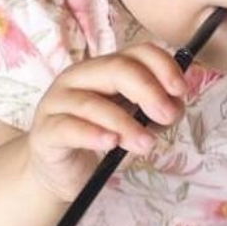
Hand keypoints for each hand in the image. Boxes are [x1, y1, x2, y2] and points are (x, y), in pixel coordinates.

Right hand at [25, 43, 187, 201]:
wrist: (62, 173)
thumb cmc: (102, 142)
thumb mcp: (137, 124)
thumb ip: (156, 113)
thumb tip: (176, 106)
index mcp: (104, 69)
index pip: (136, 52)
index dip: (162, 66)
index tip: (181, 90)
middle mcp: (79, 78)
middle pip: (115, 69)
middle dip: (147, 90)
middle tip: (167, 116)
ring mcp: (58, 102)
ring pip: (92, 103)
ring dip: (125, 123)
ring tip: (146, 144)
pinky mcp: (46, 131)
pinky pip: (68, 128)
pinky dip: (93, 134)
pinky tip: (111, 143)